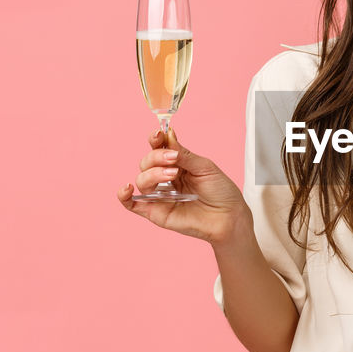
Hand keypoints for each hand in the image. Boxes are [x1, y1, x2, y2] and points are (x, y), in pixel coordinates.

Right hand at [116, 128, 251, 243]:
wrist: (229, 217)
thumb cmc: (220, 192)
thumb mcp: (205, 167)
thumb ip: (184, 154)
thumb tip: (168, 135)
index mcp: (177, 164)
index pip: (158, 148)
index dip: (155, 139)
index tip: (159, 134)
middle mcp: (165, 177)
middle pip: (147, 162)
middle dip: (157, 157)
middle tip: (174, 161)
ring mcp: (159, 194)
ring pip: (142, 179)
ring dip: (153, 173)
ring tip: (172, 175)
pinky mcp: (155, 211)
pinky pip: (132, 203)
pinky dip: (124, 195)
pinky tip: (128, 188)